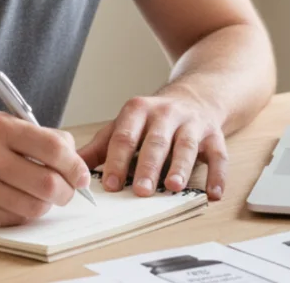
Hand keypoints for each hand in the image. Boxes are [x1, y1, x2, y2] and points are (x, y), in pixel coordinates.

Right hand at [0, 111, 91, 226]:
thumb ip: (31, 135)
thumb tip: (69, 150)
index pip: (53, 147)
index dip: (75, 163)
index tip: (81, 172)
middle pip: (48, 182)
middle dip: (67, 190)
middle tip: (68, 190)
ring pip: (34, 206)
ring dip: (46, 204)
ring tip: (41, 195)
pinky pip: (12, 218)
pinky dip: (23, 213)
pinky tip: (18, 201)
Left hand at [76, 94, 227, 200]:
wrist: (196, 95)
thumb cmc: (154, 118)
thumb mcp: (125, 124)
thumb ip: (100, 147)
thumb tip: (70, 167)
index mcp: (138, 110)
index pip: (124, 135)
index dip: (116, 160)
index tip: (109, 184)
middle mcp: (166, 114)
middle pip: (156, 141)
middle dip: (147, 166)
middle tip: (139, 190)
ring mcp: (192, 123)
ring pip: (186, 146)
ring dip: (180, 167)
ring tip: (172, 187)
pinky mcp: (214, 135)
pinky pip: (219, 155)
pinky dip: (218, 175)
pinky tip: (213, 193)